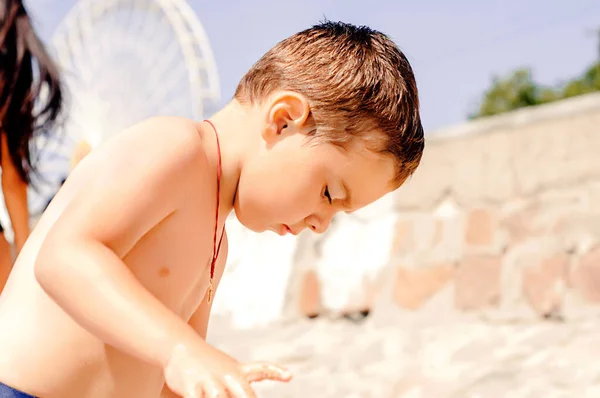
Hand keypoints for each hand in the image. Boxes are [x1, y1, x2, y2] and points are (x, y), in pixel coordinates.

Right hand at [164, 343, 291, 396]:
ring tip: (217, 394)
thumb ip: (241, 383)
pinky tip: (199, 397)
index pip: (260, 369)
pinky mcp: (192, 387)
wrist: (179, 346)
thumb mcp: (228, 368)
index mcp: (237, 370)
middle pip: (244, 394)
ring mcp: (209, 381)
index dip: (276, 372)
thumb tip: (260, 388)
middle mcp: (226, 375)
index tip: (290, 376)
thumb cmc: (207, 362)